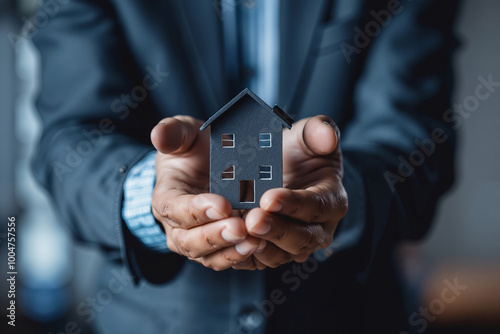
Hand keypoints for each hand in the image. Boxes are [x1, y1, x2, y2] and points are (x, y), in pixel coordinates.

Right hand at [151, 116, 263, 270]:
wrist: (205, 168)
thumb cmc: (193, 152)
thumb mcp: (183, 135)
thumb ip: (173, 133)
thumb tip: (158, 133)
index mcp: (166, 198)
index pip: (175, 209)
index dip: (197, 209)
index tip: (222, 205)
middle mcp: (177, 227)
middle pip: (190, 241)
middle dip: (215, 236)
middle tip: (241, 228)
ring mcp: (198, 241)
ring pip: (208, 256)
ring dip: (231, 251)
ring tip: (255, 241)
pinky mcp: (218, 248)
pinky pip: (227, 259)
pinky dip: (242, 256)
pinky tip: (261, 246)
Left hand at [238, 116, 347, 269]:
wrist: (281, 169)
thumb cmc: (297, 151)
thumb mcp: (307, 135)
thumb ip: (318, 131)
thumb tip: (328, 134)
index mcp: (332, 200)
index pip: (318, 205)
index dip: (295, 204)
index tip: (269, 197)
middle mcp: (318, 229)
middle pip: (303, 238)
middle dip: (277, 230)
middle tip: (252, 219)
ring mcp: (296, 244)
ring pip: (282, 254)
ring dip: (262, 246)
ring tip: (240, 233)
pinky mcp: (274, 252)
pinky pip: (263, 260)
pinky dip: (248, 255)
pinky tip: (233, 243)